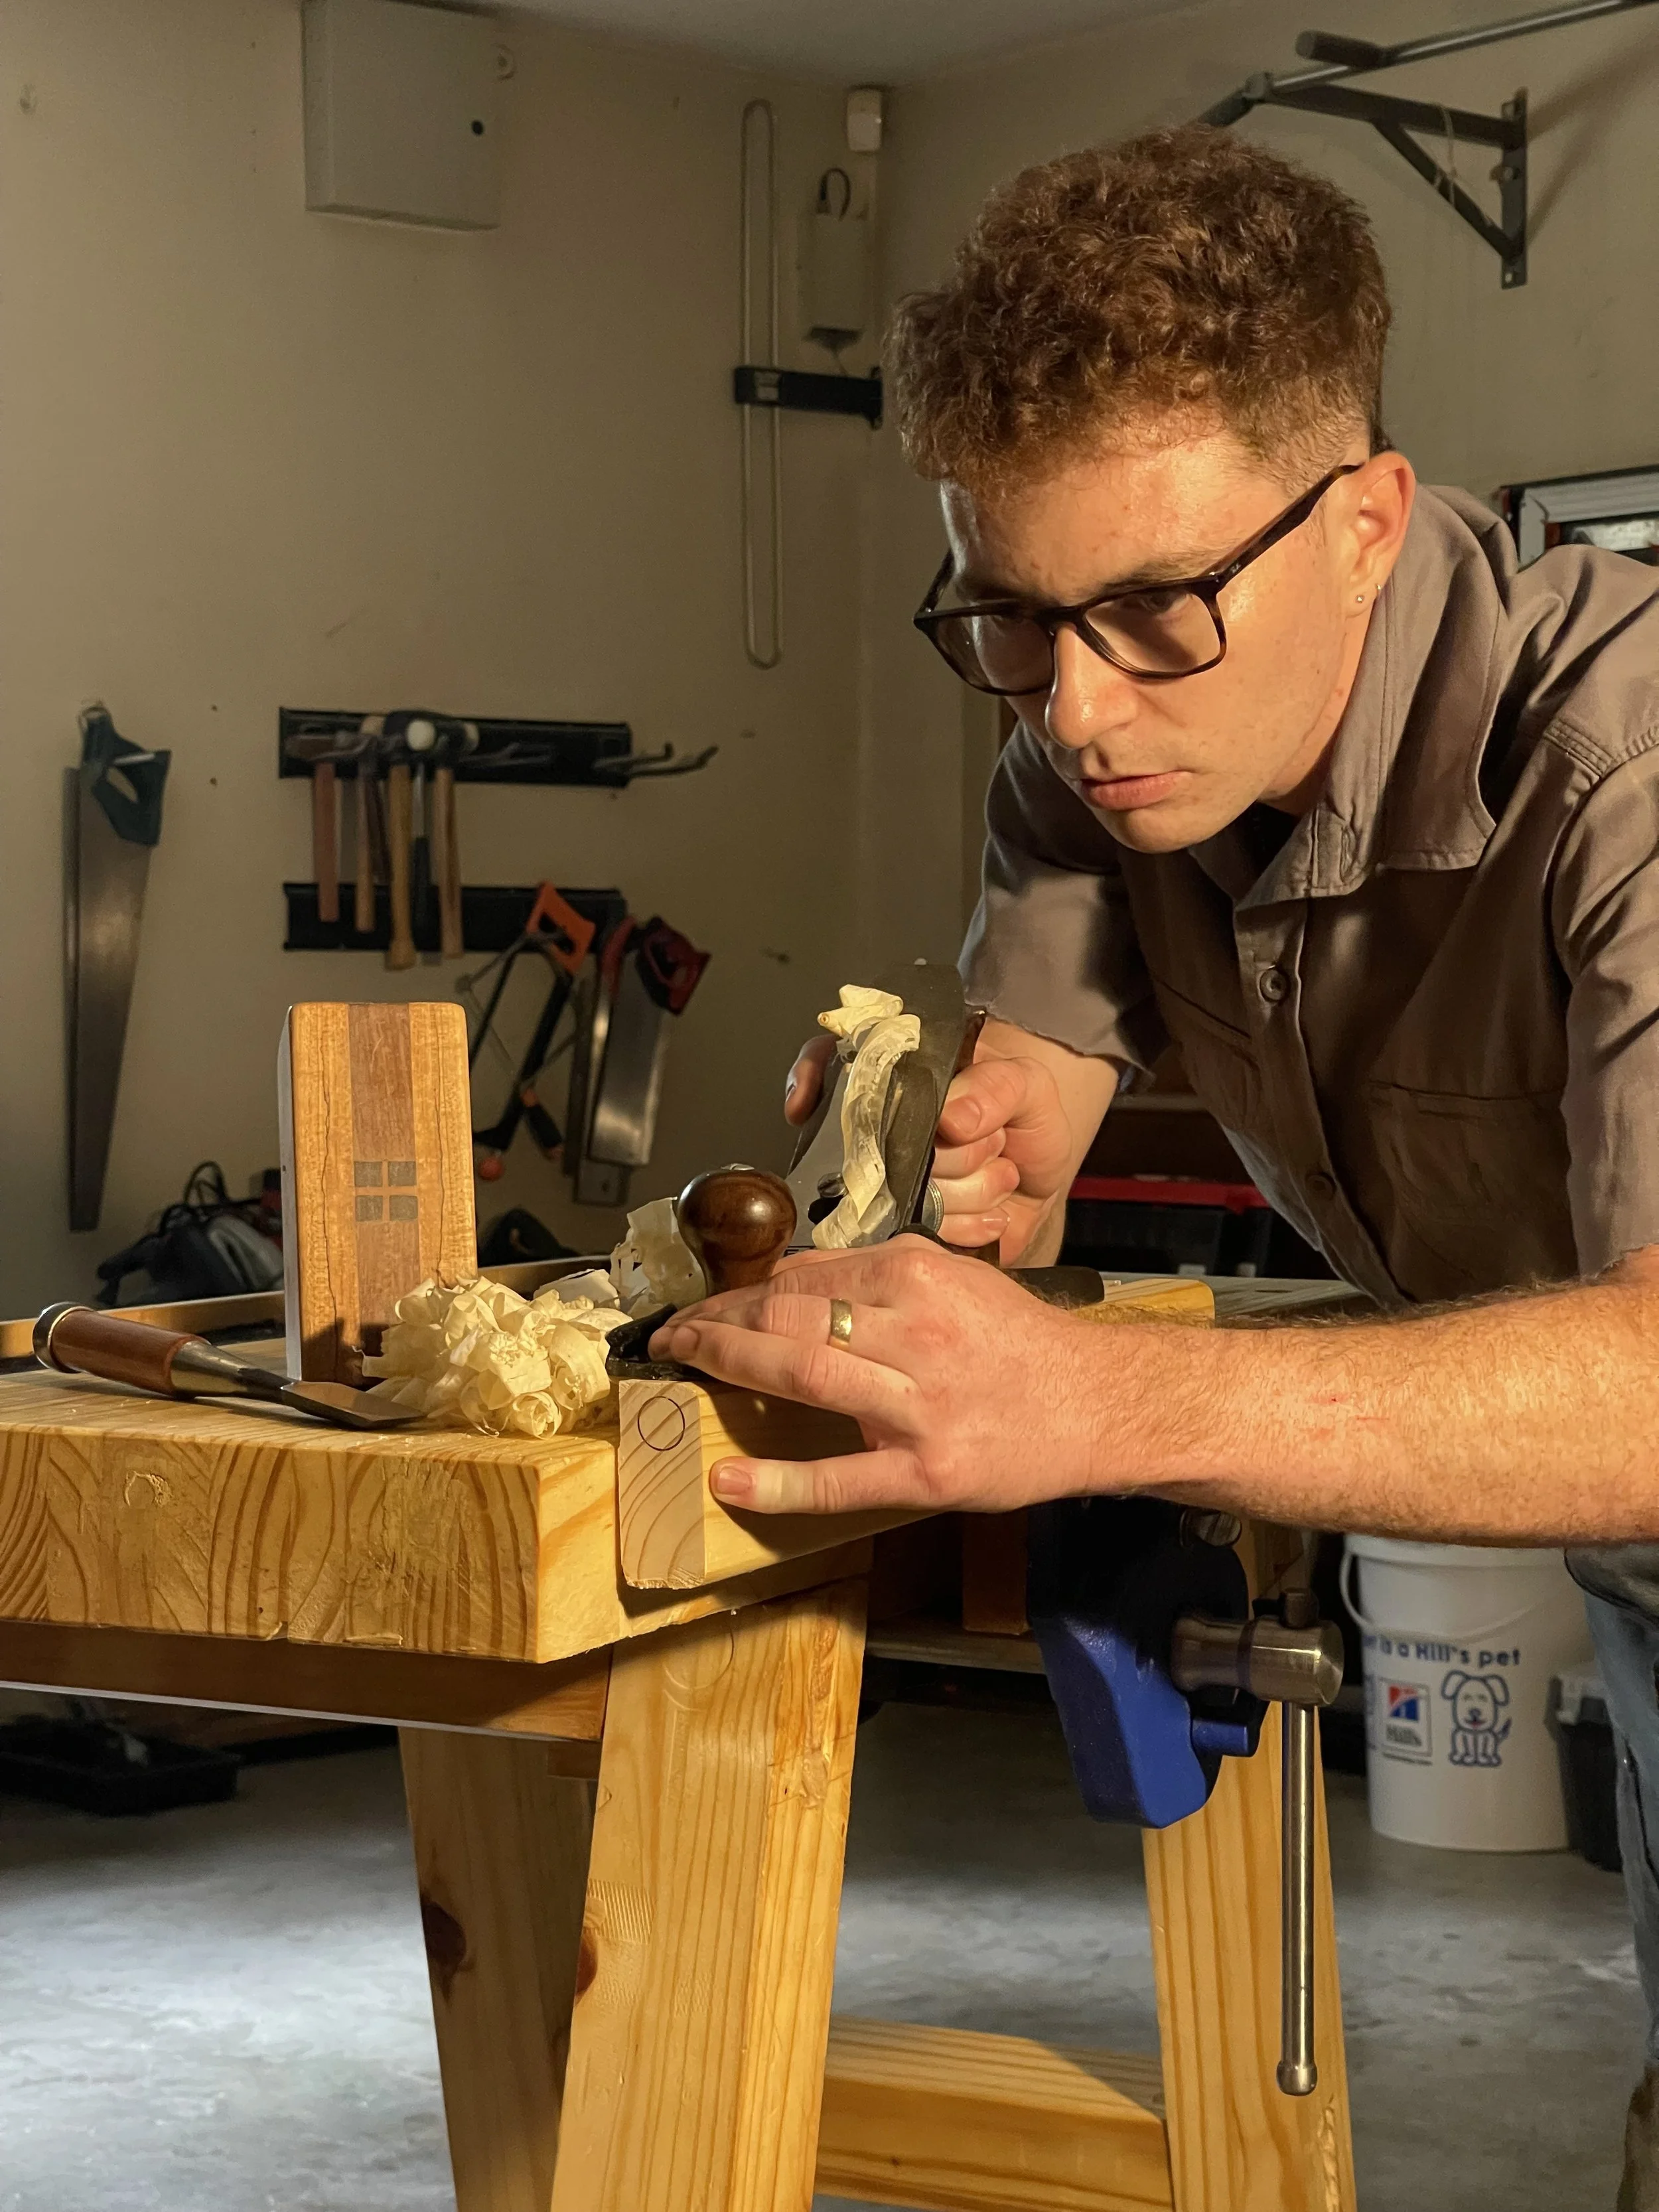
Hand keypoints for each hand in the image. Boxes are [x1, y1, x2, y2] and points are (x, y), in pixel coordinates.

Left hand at [648, 1236, 1108, 1513]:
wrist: (1100, 1404)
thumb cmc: (1020, 1344)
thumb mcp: (956, 1281)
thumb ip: (877, 1276)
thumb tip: (791, 1282)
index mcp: (921, 1277)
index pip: (806, 1279)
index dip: (740, 1293)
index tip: (702, 1306)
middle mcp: (919, 1333)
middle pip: (792, 1319)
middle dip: (718, 1322)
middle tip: (672, 1335)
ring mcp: (922, 1406)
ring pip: (806, 1375)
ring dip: (730, 1366)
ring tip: (679, 1367)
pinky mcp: (928, 1472)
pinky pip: (842, 1478)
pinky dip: (779, 1483)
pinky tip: (728, 1482)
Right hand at [783, 1020, 1108, 1261]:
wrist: (1046, 1174)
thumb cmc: (1027, 1117)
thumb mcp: (1026, 1082)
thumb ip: (994, 1088)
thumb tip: (951, 1118)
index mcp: (895, 1077)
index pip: (829, 1071)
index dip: (817, 1087)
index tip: (824, 1105)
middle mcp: (881, 1131)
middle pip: (886, 1150)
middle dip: (957, 1153)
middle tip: (992, 1139)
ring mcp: (890, 1183)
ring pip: (911, 1198)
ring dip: (972, 1189)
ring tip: (997, 1168)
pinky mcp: (909, 1227)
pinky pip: (925, 1235)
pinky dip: (970, 1224)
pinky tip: (992, 1208)